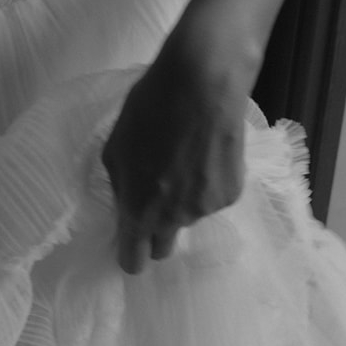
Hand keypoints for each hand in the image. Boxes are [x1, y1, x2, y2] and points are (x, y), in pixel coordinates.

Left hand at [100, 25, 248, 274]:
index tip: (132, 244)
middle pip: (163, 246)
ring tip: (184, 158)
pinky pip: (211, 198)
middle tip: (157, 198)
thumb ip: (120, 185)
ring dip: (183, 199)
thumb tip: (127, 202)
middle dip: (156, 231)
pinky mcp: (230, 193)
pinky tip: (206, 153)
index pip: (133, 261)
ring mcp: (204, 208)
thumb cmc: (149, 109)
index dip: (131, 255)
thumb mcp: (115, 148)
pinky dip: (207, 183)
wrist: (203, 85)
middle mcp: (172, 219)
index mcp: (137, 210)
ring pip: (188, 216)